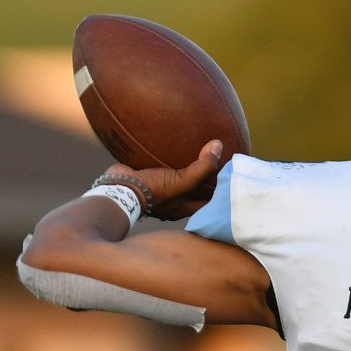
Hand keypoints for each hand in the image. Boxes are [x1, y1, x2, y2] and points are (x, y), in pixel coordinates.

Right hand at [99, 140, 223, 220]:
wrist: (117, 188)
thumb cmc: (152, 191)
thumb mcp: (182, 181)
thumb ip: (202, 168)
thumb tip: (219, 146)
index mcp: (185, 207)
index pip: (211, 202)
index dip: (223, 192)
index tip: (233, 176)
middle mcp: (174, 201)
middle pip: (196, 189)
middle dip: (207, 178)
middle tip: (219, 159)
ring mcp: (160, 190)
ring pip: (179, 176)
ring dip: (188, 166)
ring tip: (199, 148)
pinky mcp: (148, 177)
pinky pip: (162, 166)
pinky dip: (168, 157)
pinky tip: (172, 143)